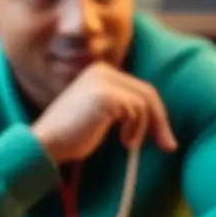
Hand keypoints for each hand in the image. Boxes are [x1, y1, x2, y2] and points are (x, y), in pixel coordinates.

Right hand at [31, 62, 177, 163]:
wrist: (46, 144)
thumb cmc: (71, 136)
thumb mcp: (100, 115)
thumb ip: (122, 109)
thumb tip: (156, 120)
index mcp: (100, 73)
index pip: (139, 89)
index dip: (156, 113)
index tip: (163, 137)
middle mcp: (102, 71)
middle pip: (147, 92)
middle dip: (161, 121)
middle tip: (169, 145)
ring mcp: (104, 81)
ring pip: (145, 103)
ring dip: (143, 128)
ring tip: (128, 143)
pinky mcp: (106, 96)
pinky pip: (137, 111)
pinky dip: (136, 130)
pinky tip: (122, 140)